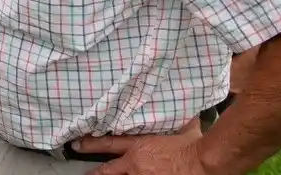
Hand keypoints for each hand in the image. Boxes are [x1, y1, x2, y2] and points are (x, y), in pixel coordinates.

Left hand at [74, 117, 205, 174]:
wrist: (203, 162)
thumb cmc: (194, 146)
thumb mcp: (182, 129)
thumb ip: (177, 121)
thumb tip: (184, 111)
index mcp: (139, 147)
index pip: (108, 143)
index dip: (90, 144)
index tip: (77, 145)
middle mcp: (135, 164)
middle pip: (108, 171)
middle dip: (95, 173)